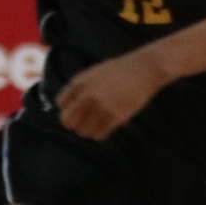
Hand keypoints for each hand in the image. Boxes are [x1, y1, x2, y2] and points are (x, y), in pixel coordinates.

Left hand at [55, 48, 170, 139]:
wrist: (144, 70)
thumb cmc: (120, 71)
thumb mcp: (95, 72)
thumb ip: (81, 87)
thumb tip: (69, 106)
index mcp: (80, 82)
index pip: (61, 103)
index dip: (68, 108)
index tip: (78, 109)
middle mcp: (87, 95)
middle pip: (67, 120)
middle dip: (74, 123)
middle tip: (85, 121)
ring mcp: (101, 106)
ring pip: (82, 131)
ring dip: (88, 130)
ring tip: (97, 125)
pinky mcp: (115, 116)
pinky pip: (99, 135)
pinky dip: (101, 134)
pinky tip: (107, 127)